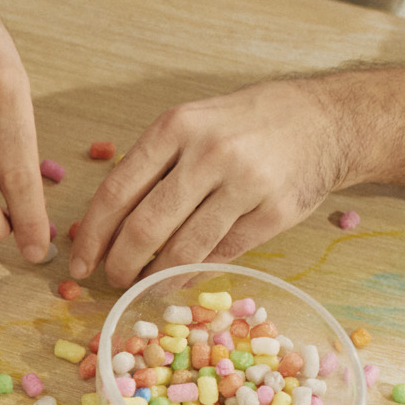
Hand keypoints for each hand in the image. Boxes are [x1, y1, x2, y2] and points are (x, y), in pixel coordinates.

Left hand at [69, 80, 350, 287]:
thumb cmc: (245, 125)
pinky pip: (224, 253)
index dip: (93, 234)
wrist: (325, 120)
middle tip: (114, 279)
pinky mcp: (275, 211)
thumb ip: (153, 166)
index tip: (80, 261)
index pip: (117, 191)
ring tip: (146, 284)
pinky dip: (197, 272)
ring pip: (186, 248)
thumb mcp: (192, 123)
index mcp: (176, 128)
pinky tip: (183, 278)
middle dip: (122, 263)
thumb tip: (106, 225)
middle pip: (147, 226)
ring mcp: (245, 183)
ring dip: (158, 276)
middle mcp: (209, 154)